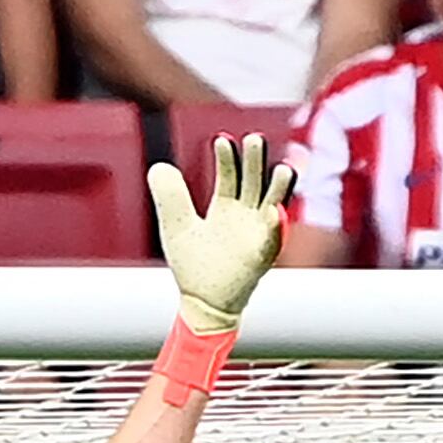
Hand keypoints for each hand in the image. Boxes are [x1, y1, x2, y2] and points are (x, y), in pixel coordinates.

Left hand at [148, 134, 293, 334]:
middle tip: (255, 138)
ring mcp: (257, 236)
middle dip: (255, 161)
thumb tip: (158, 166)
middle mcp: (246, 217)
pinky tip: (275, 211)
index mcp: (226, 207)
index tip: (222, 139)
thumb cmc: (193, 267)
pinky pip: (272, 241)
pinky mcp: (261, 258)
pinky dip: (276, 227)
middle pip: (254, 182)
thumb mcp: (176, 227)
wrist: (202, 305)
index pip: (231, 174)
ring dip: (280, 188)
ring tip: (284, 168)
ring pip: (272, 205)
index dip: (228, 157)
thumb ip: (170, 197)